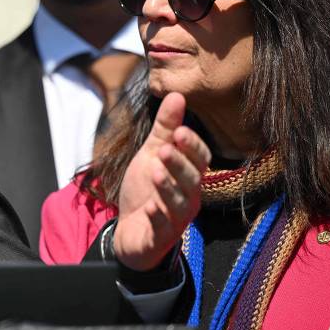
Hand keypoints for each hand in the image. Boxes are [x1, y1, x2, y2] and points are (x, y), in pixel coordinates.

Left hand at [113, 93, 210, 270]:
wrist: (130, 229)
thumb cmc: (145, 189)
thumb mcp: (150, 154)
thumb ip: (164, 128)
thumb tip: (176, 94)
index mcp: (188, 175)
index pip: (199, 159)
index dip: (191, 146)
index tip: (178, 131)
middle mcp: (188, 196)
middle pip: (191, 179)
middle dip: (179, 163)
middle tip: (164, 149)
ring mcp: (176, 217)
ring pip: (179, 202)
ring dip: (168, 187)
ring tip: (156, 172)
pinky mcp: (160, 235)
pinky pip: (163, 227)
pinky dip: (157, 216)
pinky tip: (150, 207)